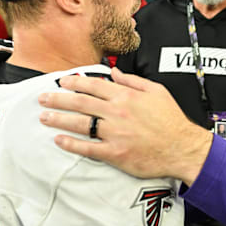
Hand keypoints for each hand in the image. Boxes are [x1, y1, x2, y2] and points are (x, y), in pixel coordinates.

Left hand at [38, 68, 212, 184]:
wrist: (182, 147)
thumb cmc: (171, 120)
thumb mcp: (157, 91)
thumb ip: (133, 81)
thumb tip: (115, 72)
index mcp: (126, 96)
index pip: (93, 86)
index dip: (75, 82)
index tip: (62, 81)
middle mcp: (117, 113)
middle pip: (80, 103)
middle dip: (58, 99)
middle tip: (43, 98)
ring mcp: (114, 133)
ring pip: (80, 124)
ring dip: (59, 119)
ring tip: (44, 117)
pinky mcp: (115, 153)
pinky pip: (88, 148)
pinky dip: (72, 144)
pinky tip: (59, 140)